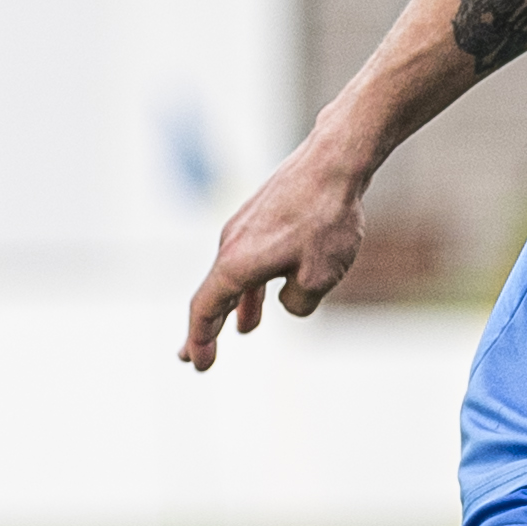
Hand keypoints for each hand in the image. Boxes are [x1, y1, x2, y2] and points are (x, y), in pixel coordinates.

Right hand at [181, 139, 367, 368]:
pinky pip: (251, 259)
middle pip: (213, 295)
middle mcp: (231, 245)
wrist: (334, 162)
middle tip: (192, 357)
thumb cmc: (326, 221)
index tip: (199, 364)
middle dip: (206, 329)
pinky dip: (254, 282)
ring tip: (242, 331)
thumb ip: (298, 303)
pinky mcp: (263, 216)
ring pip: (236, 276)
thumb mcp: (318, 278)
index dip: (200, 339)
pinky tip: (267, 296)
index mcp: (236, 264)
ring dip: (237, 305)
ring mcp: (245, 228)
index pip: (206, 309)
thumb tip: (288, 301)